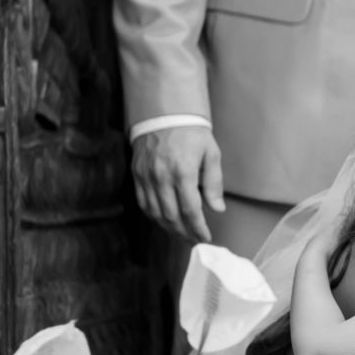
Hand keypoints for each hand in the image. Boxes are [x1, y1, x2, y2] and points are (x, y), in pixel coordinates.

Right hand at [131, 124, 224, 241]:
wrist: (163, 113)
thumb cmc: (192, 133)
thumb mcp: (211, 153)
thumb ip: (214, 183)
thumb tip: (217, 209)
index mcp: (183, 172)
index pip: (190, 210)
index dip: (198, 228)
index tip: (205, 238)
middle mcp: (162, 177)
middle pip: (172, 216)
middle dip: (184, 233)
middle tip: (194, 241)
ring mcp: (146, 177)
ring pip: (156, 213)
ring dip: (169, 229)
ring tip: (181, 235)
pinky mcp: (137, 174)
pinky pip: (143, 203)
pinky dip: (154, 216)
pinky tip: (164, 221)